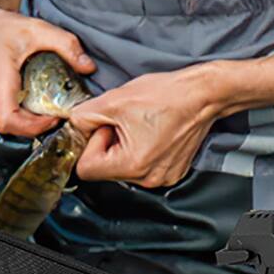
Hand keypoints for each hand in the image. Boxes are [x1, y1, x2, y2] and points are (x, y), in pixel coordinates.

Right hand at [0, 0, 96, 137]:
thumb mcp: (36, 29)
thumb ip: (66, 45)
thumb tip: (87, 66)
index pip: (9, 121)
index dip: (34, 127)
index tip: (53, 117)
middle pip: (11, 127)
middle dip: (36, 123)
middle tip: (55, 111)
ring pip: (3, 125)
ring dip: (24, 121)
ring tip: (40, 107)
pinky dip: (12, 116)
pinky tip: (24, 104)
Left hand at [70, 69, 221, 187]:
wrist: (202, 94)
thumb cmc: (167, 96)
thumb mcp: (114, 100)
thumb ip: (83, 117)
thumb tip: (71, 127)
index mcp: (133, 165)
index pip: (86, 170)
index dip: (90, 144)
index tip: (104, 127)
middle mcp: (148, 178)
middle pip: (105, 169)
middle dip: (107, 145)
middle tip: (122, 123)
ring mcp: (161, 178)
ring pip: (122, 168)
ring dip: (122, 147)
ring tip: (138, 126)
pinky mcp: (170, 172)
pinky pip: (141, 167)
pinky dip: (139, 150)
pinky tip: (149, 132)